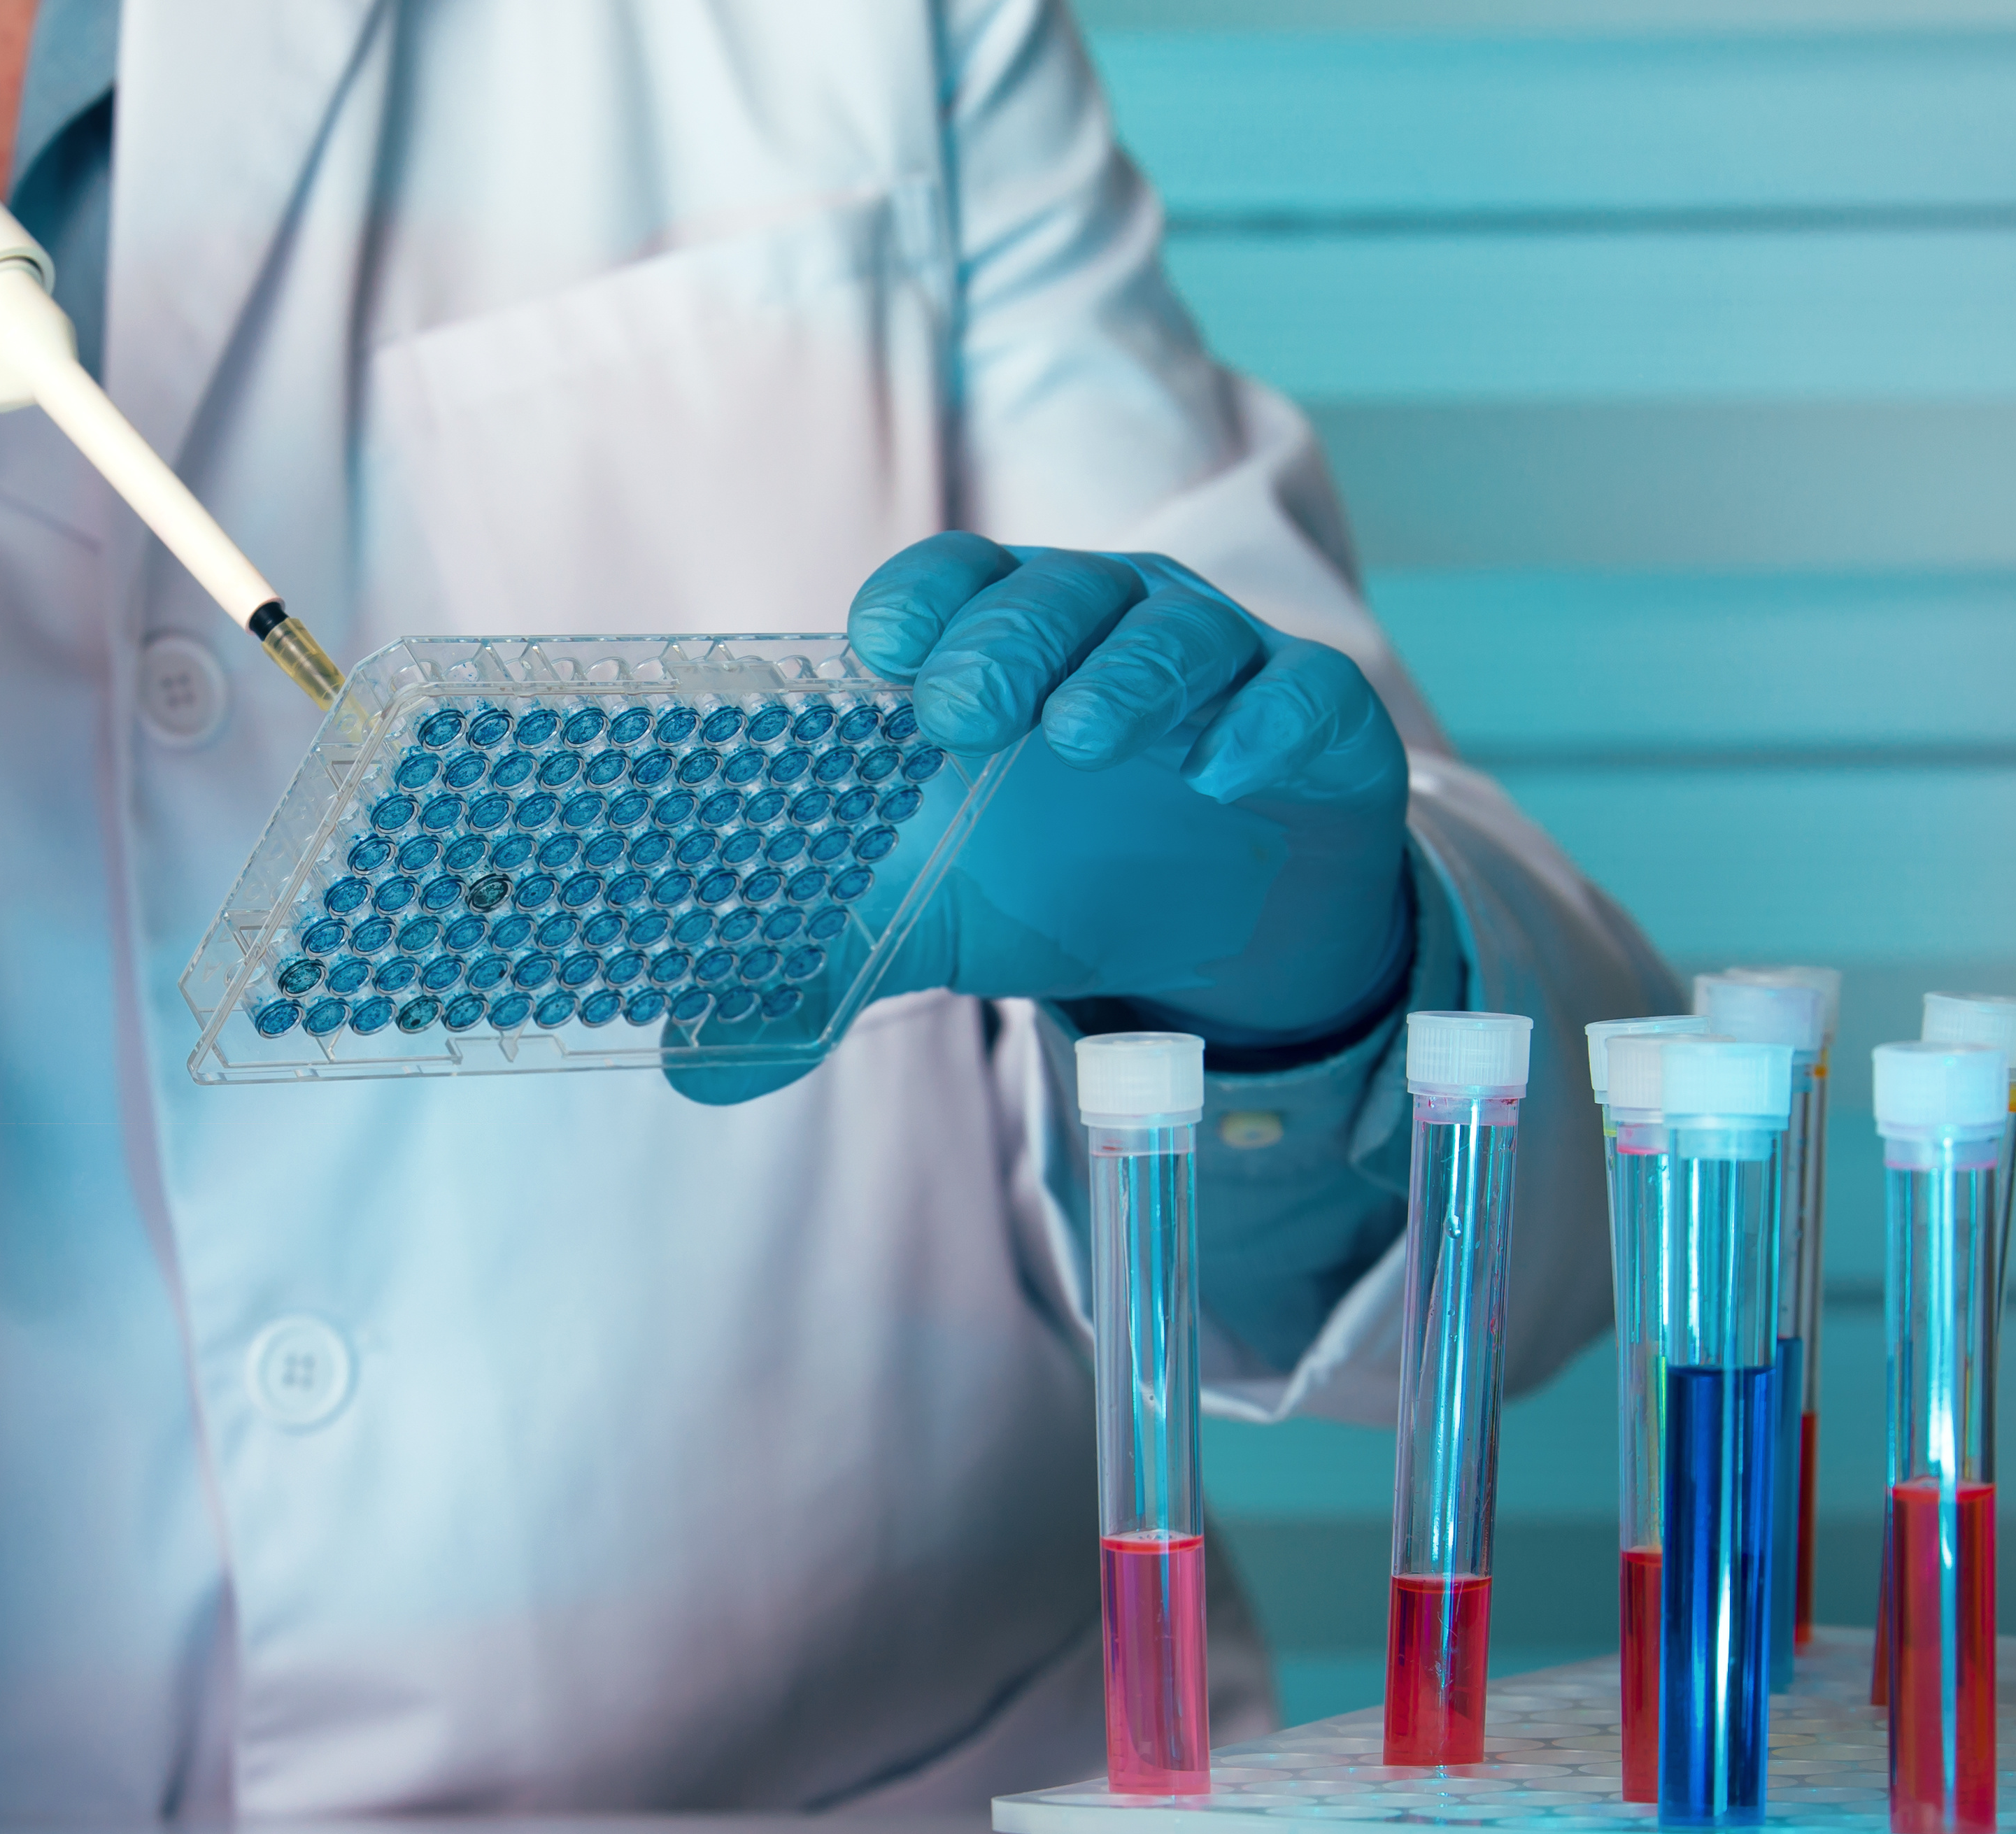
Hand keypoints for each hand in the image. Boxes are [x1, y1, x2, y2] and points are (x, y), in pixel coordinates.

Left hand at [672, 537, 1410, 1103]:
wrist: (1222, 917)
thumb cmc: (1059, 872)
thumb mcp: (940, 920)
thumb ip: (829, 968)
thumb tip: (702, 1068)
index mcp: (1004, 646)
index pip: (953, 583)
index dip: (917, 602)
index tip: (879, 649)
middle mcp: (1108, 628)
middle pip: (1056, 594)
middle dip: (1007, 640)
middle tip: (963, 707)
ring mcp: (1220, 664)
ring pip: (1177, 633)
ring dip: (1129, 675)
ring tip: (1082, 736)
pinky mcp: (1313, 716)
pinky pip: (1299, 696)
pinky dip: (1263, 724)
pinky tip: (1223, 771)